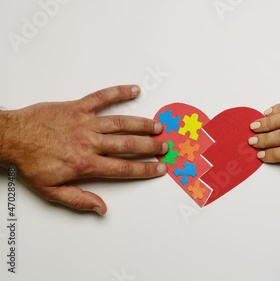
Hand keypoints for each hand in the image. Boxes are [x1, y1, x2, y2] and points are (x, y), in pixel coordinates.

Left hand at [0, 85, 167, 214]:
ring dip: (141, 124)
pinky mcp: (77, 107)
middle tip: (165, 146)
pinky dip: (118, 92)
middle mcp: (89, 142)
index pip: (123, 168)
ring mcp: (84, 123)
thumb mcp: (52, 190)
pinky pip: (101, 97)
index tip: (160, 168)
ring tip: (157, 125)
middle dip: (150, 146)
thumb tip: (101, 208)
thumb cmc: (30, 163)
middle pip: (128, 145)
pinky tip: (134, 90)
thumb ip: (79, 200)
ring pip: (120, 122)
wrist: (11, 138)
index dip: (145, 169)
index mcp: (85, 164)